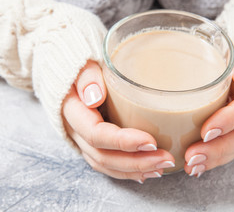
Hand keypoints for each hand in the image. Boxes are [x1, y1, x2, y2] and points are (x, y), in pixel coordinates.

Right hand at [62, 60, 174, 182]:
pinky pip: (105, 162)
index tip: (151, 141)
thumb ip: (87, 75)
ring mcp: (80, 138)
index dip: (123, 142)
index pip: (95, 134)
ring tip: (161, 168)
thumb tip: (94, 97)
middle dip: (135, 161)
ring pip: (104, 164)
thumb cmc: (80, 63)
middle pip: (102, 156)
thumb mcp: (82, 61)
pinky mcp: (90, 141)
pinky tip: (144, 172)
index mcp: (71, 109)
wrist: (68, 69)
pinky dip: (125, 170)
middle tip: (165, 159)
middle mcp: (74, 129)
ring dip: (133, 169)